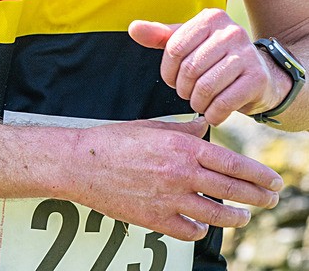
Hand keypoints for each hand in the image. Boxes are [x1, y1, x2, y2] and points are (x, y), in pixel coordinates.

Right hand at [68, 117, 281, 241]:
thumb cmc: (116, 140)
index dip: (257, 174)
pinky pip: (188, 230)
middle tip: (271, 199)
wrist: (83, 163)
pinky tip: (204, 226)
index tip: (273, 180)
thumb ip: (182, 129)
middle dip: (256, 197)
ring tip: (244, 217)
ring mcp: (169, 200)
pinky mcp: (155, 220)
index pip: (232, 163)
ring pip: (215, 215)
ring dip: (234, 217)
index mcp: (183, 148)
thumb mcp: (153, 127)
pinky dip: (200, 229)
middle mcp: (181, 175)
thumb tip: (204, 126)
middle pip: (231, 190)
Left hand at [128, 9, 291, 125]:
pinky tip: (213, 113)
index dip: (168, 71)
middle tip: (187, 94)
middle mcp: (231, 31)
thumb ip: (160, 36)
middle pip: (190, 68)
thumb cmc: (214, 59)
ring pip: (206, 86)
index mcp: (211, 18)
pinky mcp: (257, 78)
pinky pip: (224, 102)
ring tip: (199, 103)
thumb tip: (133, 28)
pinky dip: (213, 114)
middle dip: (182, 89)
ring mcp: (247, 54)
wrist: (259, 77)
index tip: (172, 80)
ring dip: (197, 103)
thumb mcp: (188, 43)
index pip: (175, 47)